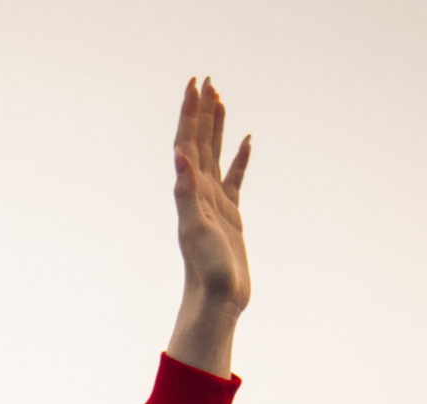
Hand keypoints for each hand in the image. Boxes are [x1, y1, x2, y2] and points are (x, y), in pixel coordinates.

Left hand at [166, 77, 252, 376]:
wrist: (216, 300)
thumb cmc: (205, 269)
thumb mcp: (194, 227)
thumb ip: (185, 191)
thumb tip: (179, 155)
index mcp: (190, 190)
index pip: (188, 141)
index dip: (191, 113)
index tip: (195, 84)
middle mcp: (200, 192)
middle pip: (201, 142)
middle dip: (202, 112)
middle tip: (206, 81)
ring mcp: (216, 202)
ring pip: (217, 155)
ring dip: (218, 128)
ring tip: (221, 100)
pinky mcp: (231, 215)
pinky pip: (236, 178)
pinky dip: (241, 158)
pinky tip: (247, 141)